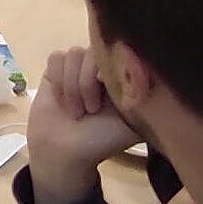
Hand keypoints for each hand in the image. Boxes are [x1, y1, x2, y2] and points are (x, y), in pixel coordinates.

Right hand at [26, 47, 139, 203]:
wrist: (64, 154)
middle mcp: (101, 68)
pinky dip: (58, 80)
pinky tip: (61, 100)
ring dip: (73, 86)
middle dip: (88, 81)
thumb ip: (144, 99)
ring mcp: (78, 68)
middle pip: (95, 50)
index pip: (121, 52)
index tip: (106, 85)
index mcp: (123, 78)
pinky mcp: (55, 70)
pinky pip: (56, 58)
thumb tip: (147, 73)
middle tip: (91, 110)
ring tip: (76, 111)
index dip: (111, 65)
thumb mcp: (133, 124)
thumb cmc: (101, 141)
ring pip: (74, 54)